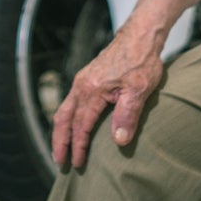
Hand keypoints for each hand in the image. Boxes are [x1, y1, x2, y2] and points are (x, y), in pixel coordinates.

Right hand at [50, 25, 164, 168]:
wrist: (140, 36)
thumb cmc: (141, 60)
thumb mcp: (139, 90)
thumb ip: (128, 115)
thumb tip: (119, 140)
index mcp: (92, 90)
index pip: (81, 125)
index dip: (78, 146)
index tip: (78, 163)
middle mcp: (82, 85)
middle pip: (64, 118)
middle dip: (60, 142)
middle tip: (59, 162)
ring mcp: (83, 80)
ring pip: (65, 109)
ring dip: (61, 131)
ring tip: (60, 148)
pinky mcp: (88, 78)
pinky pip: (71, 102)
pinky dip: (67, 118)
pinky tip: (72, 125)